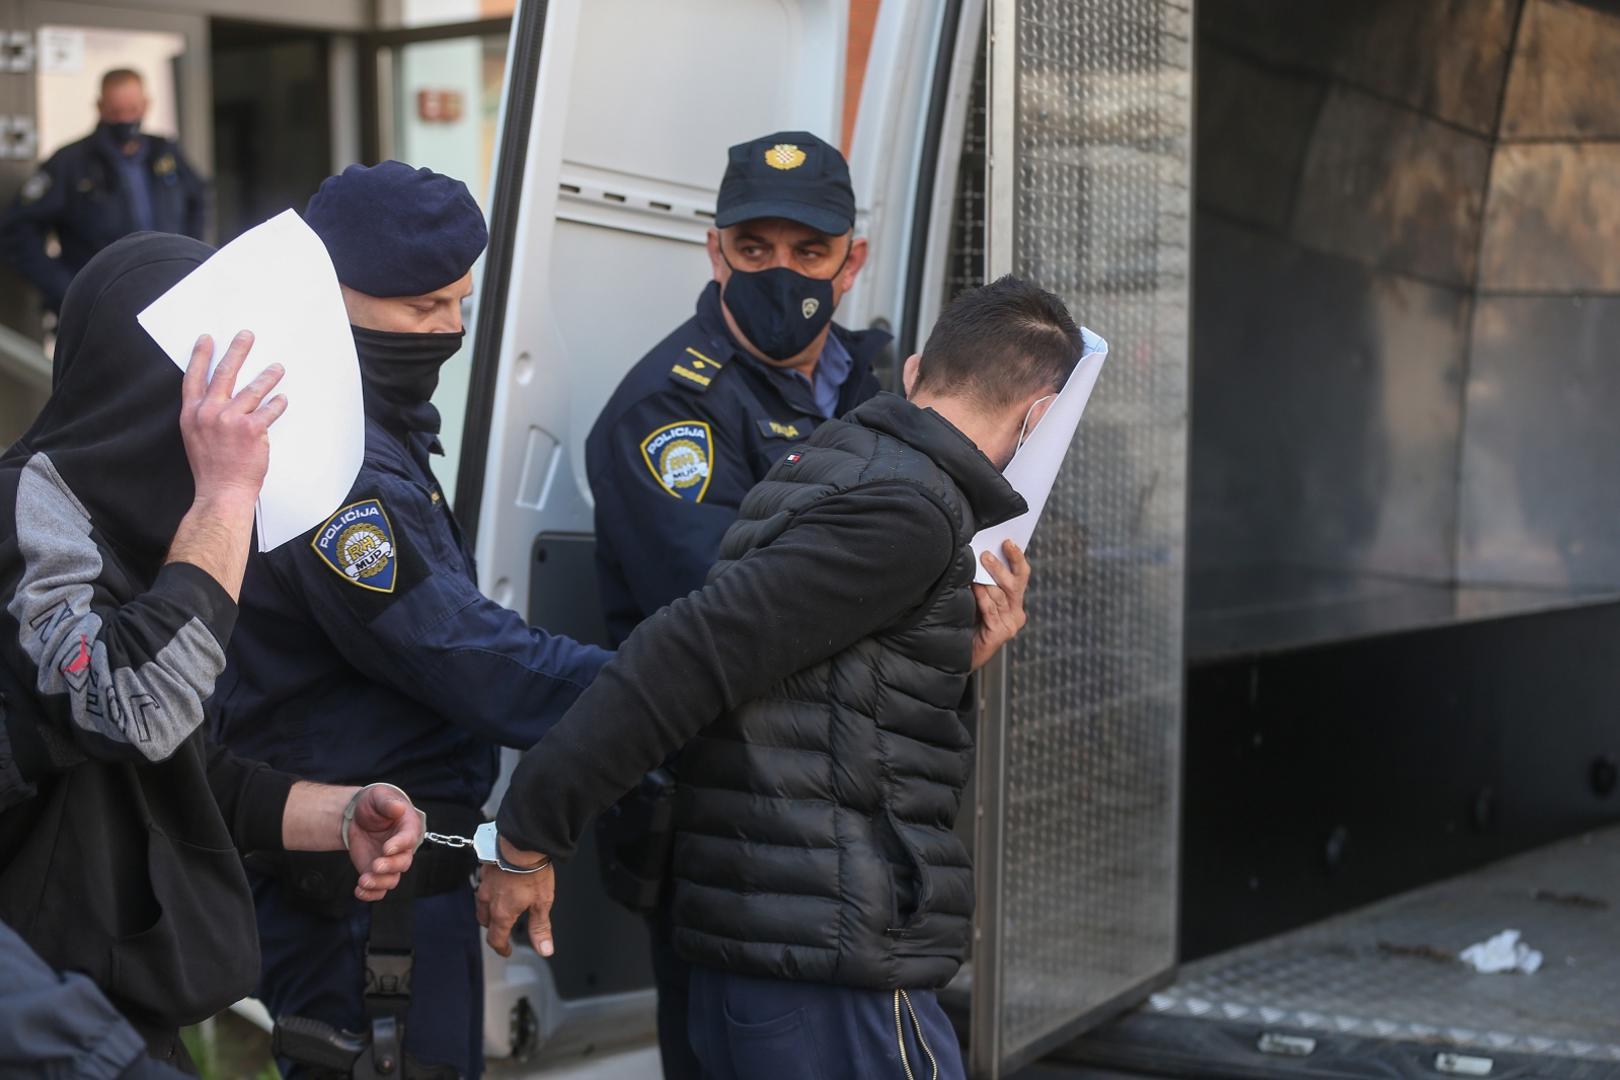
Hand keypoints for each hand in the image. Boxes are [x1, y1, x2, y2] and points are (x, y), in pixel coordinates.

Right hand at [179, 330, 286, 509]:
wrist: (221, 491)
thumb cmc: (211, 467)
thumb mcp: (195, 436)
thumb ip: (204, 415)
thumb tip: (219, 398)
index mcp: (191, 413)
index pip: (194, 377)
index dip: (200, 356)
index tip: (207, 338)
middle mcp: (208, 412)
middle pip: (225, 373)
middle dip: (237, 351)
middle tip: (247, 335)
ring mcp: (230, 420)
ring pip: (253, 390)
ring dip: (267, 376)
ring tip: (278, 367)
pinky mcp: (251, 430)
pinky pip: (269, 410)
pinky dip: (278, 403)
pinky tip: (283, 398)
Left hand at [345, 784, 424, 901]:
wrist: (360, 816)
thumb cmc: (375, 803)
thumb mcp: (380, 797)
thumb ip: (388, 803)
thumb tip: (398, 808)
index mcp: (408, 828)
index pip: (409, 838)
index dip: (400, 845)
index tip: (387, 848)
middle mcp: (402, 849)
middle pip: (403, 863)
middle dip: (390, 866)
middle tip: (375, 865)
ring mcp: (389, 862)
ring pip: (391, 879)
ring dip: (379, 883)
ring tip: (363, 881)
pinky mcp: (376, 872)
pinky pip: (379, 889)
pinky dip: (371, 894)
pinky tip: (359, 891)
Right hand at [475, 837, 555, 958]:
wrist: (523, 844)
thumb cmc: (533, 871)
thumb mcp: (542, 903)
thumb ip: (540, 928)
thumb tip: (544, 950)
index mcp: (502, 913)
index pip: (496, 938)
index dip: (501, 948)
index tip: (506, 951)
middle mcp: (489, 900)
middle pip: (485, 922)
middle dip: (493, 928)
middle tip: (503, 930)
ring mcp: (485, 884)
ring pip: (480, 904)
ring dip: (487, 910)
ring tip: (498, 908)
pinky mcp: (485, 869)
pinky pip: (482, 885)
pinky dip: (488, 891)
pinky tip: (498, 885)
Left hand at [971, 540, 1030, 670]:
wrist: (958, 655)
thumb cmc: (966, 623)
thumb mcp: (978, 599)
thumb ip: (984, 582)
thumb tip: (980, 554)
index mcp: (1014, 602)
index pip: (1022, 575)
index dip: (1017, 557)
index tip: (1009, 541)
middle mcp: (1016, 613)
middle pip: (1015, 583)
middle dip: (1001, 567)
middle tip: (986, 554)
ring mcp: (1010, 624)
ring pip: (1001, 594)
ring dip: (988, 579)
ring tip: (976, 565)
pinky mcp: (1000, 633)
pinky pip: (991, 609)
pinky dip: (982, 596)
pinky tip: (974, 587)